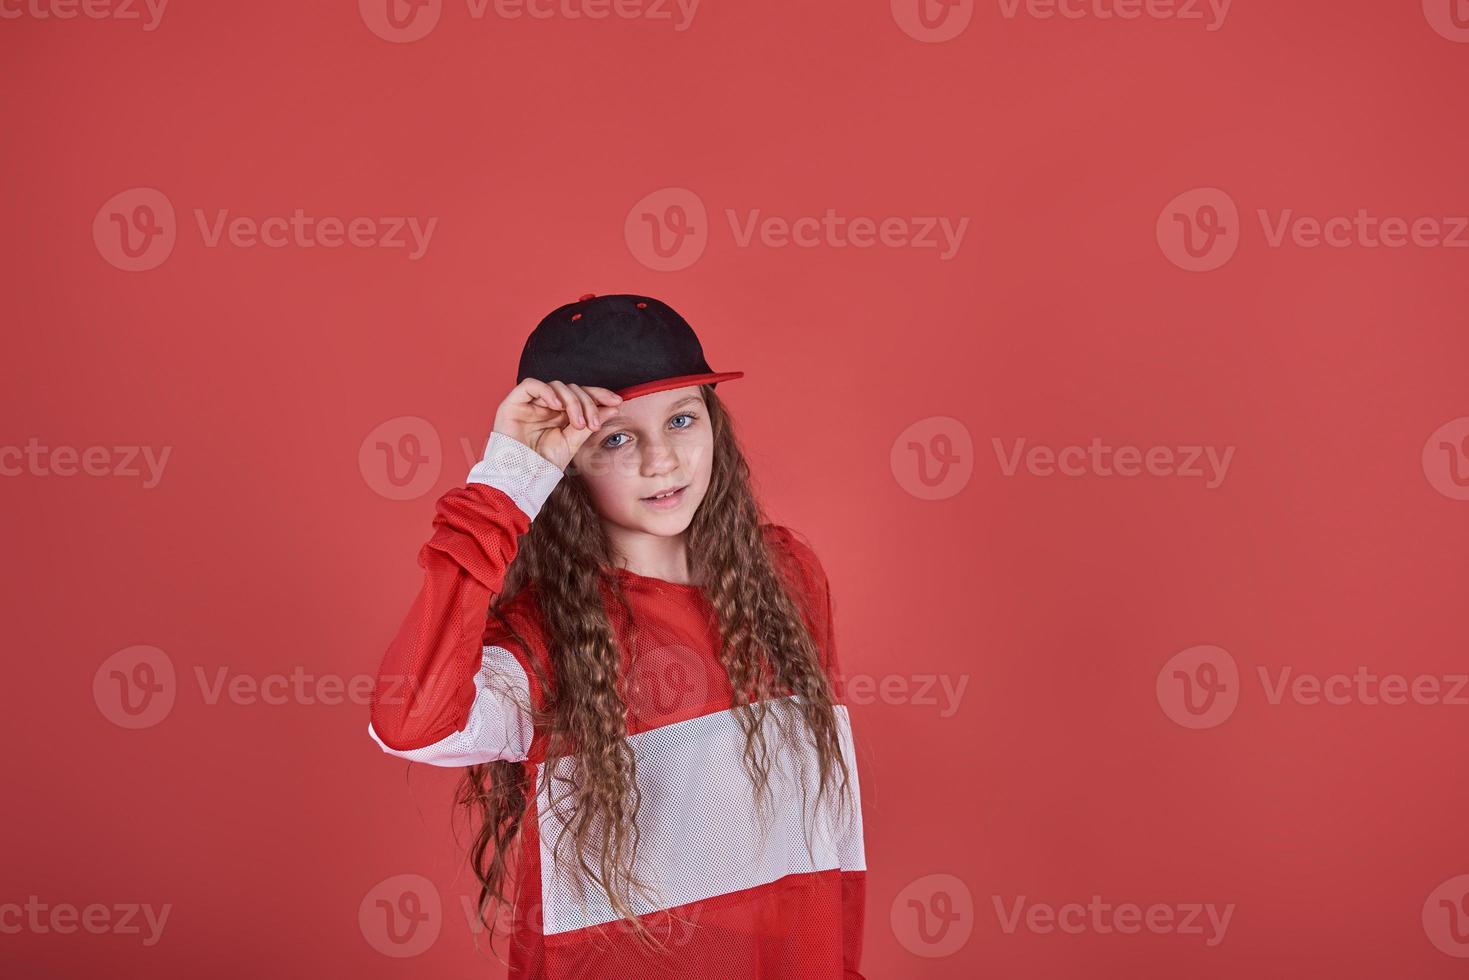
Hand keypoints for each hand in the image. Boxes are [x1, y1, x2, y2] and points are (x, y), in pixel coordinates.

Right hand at [492, 379, 622, 470]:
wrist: (521, 477)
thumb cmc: (543, 463)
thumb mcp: (573, 442)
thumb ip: (590, 424)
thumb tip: (613, 408)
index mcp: (560, 413)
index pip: (581, 395)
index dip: (599, 395)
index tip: (617, 401)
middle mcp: (546, 405)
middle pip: (572, 389)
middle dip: (587, 403)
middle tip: (593, 423)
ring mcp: (530, 403)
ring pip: (556, 386)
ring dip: (572, 401)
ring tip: (577, 422)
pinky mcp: (513, 403)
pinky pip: (530, 385)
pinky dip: (547, 392)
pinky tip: (557, 406)